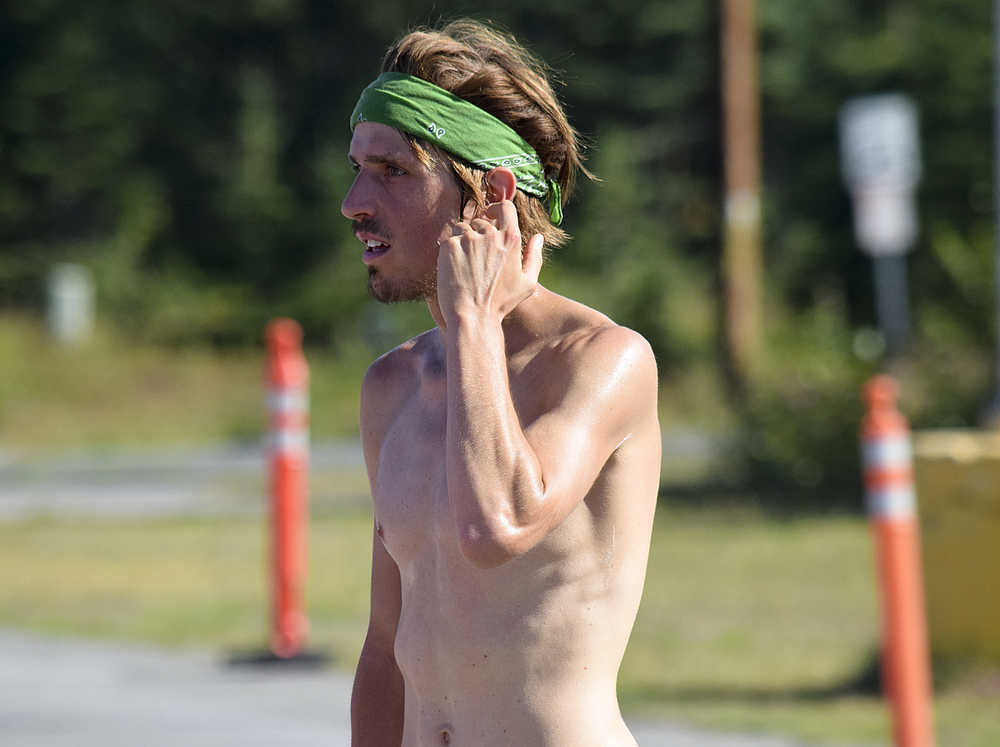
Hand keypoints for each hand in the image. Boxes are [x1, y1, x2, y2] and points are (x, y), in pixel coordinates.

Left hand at [436, 199, 543, 324]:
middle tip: (475, 257)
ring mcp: (468, 238)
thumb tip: (538, 236)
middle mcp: (490, 234)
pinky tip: (454, 269)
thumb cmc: (501, 303)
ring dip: (462, 240)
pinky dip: (449, 250)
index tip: (491, 215)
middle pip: (480, 221)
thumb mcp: (527, 283)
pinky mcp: (449, 245)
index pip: (505, 207)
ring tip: (465, 265)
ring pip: (462, 228)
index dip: (497, 209)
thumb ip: (535, 257)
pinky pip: (448, 239)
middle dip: (478, 233)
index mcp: (511, 239)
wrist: (473, 316)